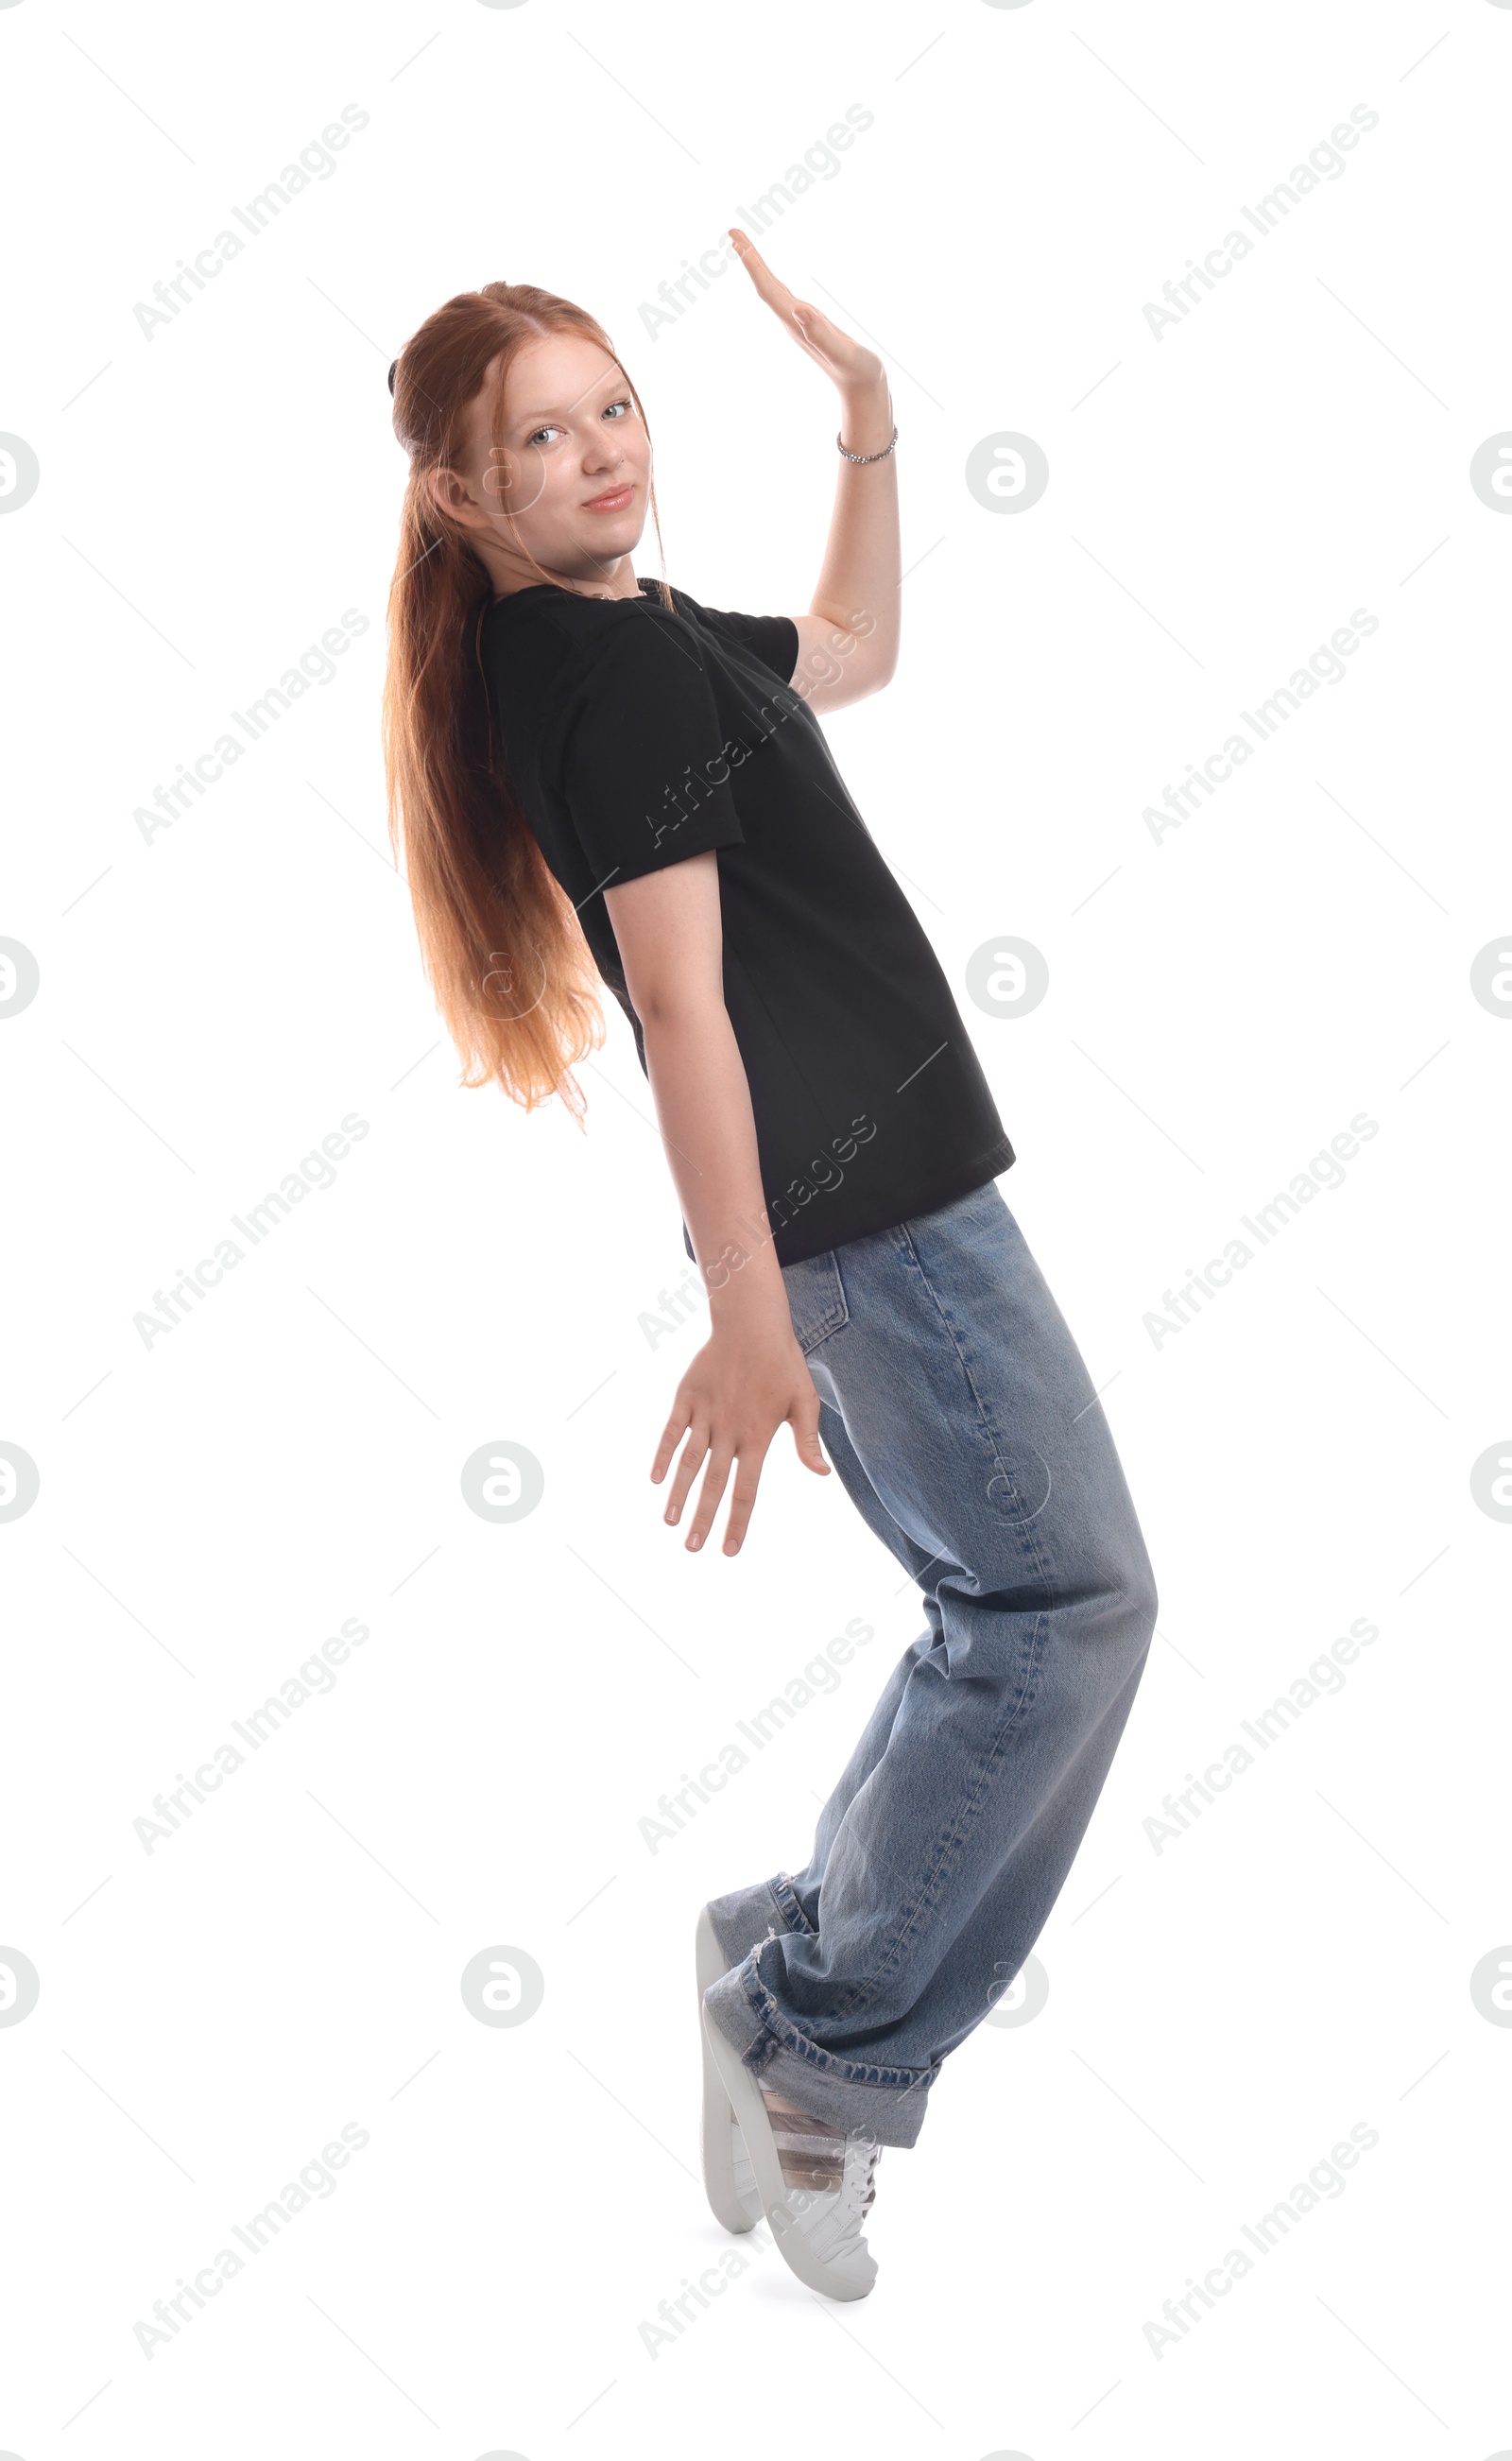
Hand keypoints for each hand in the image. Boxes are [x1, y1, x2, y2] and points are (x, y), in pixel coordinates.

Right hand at [651, 1308, 830, 1554]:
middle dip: (703, 1518)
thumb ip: (809, 1441)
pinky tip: (655, 1479)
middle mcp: (729, 1431)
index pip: (746, 1490)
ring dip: (678, 1494)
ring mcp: (705, 1414)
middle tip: (692, 1548)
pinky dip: (663, 1454)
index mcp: (758, 1437)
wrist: (751, 1323)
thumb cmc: (783, 1363)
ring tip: (670, 1522)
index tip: (728, 1550)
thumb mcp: (805, 1401)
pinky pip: (672, 1431)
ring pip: (688, 1462)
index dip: (737, 1522)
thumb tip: (821, 1474)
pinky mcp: (687, 1397)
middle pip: (713, 1483)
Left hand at [728, 227, 884, 397]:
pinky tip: (772, 282)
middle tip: (733, 233)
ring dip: (758, 270)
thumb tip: (800, 309)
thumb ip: (821, 333)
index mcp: (798, 324)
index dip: (754, 267)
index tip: (738, 243)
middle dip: (750, 260)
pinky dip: (773, 283)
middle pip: (765, 287)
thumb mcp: (843, 351)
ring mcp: (800, 324)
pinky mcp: (809, 326)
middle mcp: (794, 322)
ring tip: (744, 249)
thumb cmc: (858, 371)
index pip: (769, 291)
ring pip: (772, 292)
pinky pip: (784, 299)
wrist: (863, 390)